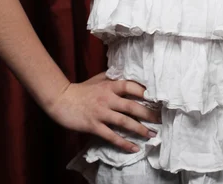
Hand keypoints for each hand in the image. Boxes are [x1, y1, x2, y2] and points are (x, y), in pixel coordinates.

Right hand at [46, 71, 161, 152]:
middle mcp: (108, 98)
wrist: (61, 99)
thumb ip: (113, 77)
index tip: (158, 97)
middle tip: (161, 119)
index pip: (131, 86)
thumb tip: (128, 75)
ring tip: (152, 135)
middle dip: (148, 113)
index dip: (145, 91)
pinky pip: (112, 136)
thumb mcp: (98, 79)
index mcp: (110, 85)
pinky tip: (134, 148)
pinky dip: (124, 143)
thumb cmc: (81, 89)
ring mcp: (101, 112)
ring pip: (124, 122)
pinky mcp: (94, 125)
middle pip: (132, 106)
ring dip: (140, 129)